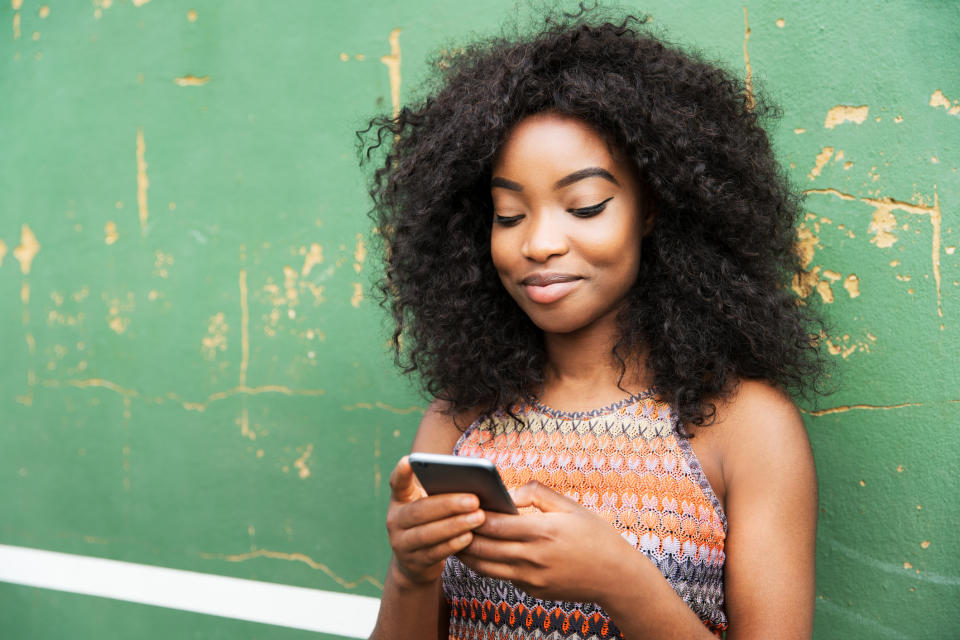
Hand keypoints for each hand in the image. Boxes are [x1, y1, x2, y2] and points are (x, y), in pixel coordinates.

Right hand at [385, 456, 485, 588]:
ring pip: (427, 533)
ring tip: (478, 517)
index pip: (397, 483)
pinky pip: (434, 552)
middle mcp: (395, 520)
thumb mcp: (428, 506)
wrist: (414, 562)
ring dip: (455, 525)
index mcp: (399, 500)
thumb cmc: (430, 522)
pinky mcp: (413, 562)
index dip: (401, 473)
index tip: (409, 460)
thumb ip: (439, 494)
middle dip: (449, 505)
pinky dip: (453, 544)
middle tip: (475, 500)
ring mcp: (401, 543)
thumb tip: (472, 484)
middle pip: (420, 511)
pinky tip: (469, 537)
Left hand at [457, 481, 636, 603]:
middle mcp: (533, 558)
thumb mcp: (570, 506)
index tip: (460, 504)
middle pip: (483, 547)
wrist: (616, 576)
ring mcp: (532, 579)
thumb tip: (509, 493)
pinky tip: (480, 552)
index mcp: (542, 532)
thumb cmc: (594, 535)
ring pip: (486, 567)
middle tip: (448, 521)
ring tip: (455, 538)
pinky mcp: (533, 591)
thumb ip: (537, 494)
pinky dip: (488, 564)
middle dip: (462, 534)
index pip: (494, 524)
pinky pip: (502, 576)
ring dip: (467, 553)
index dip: (473, 515)